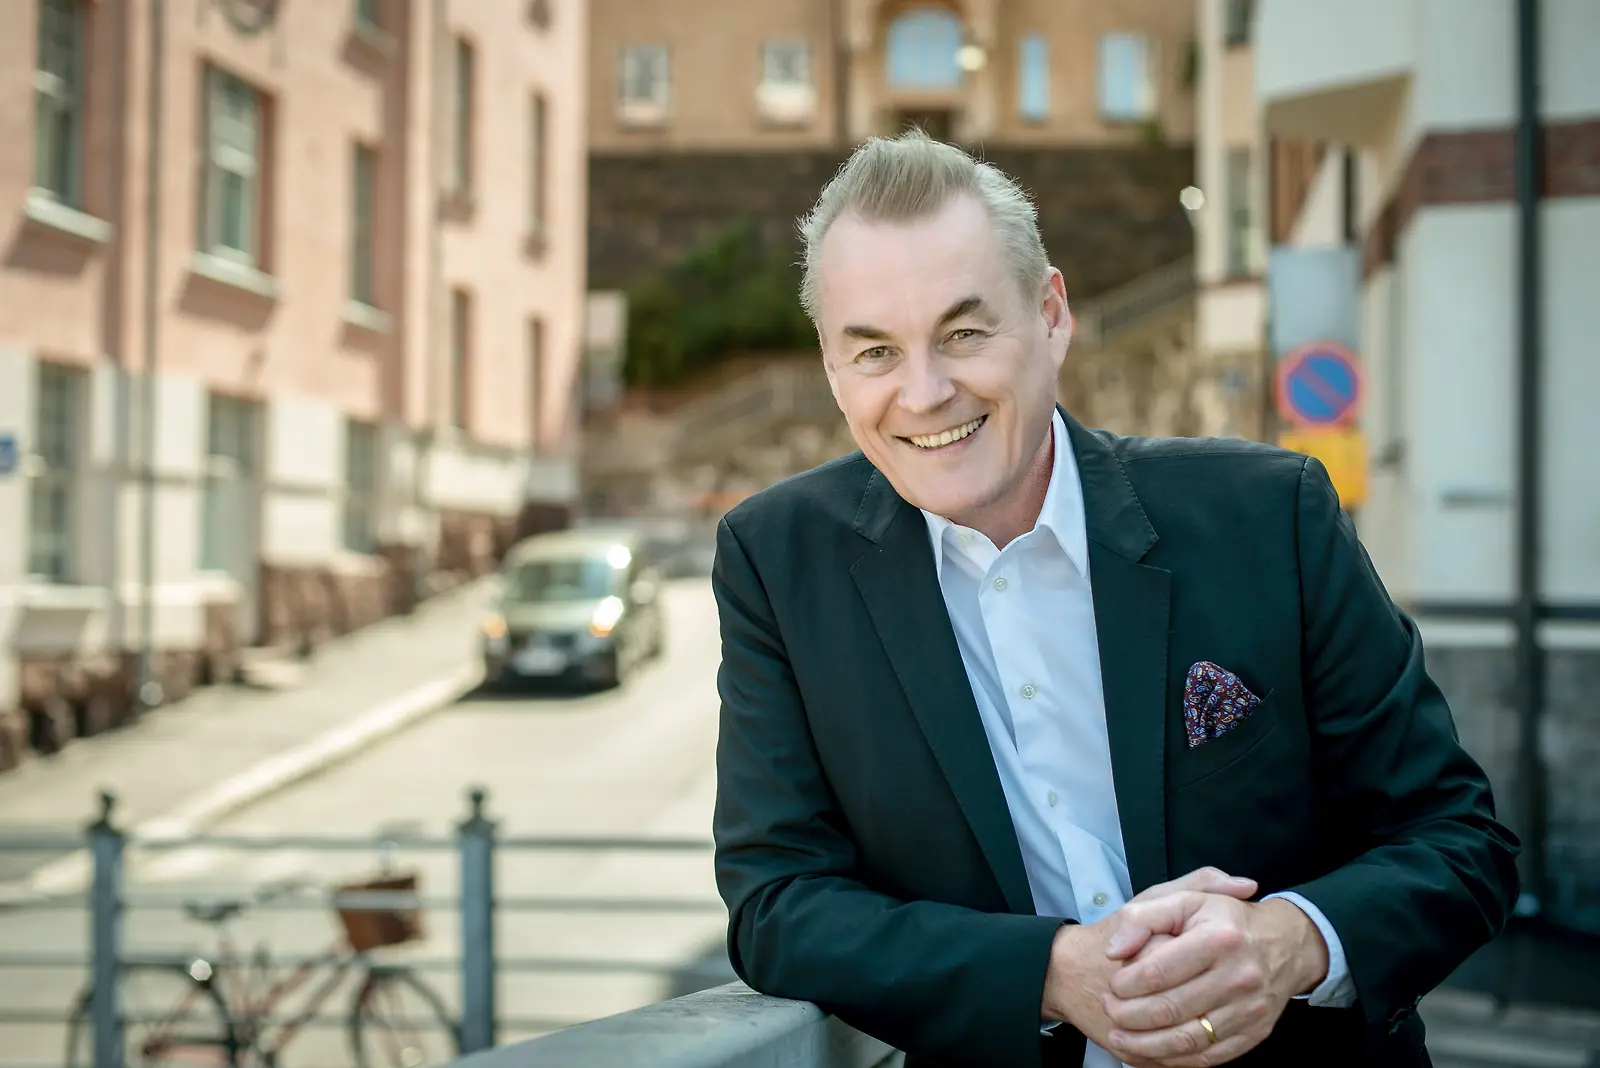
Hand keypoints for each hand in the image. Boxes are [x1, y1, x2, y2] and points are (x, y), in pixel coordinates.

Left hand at [1099, 894, 1328, 1066]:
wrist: (1284, 943)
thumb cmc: (1225, 919)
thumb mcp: (1185, 900)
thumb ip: (1142, 917)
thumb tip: (1114, 951)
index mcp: (1219, 938)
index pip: (1158, 971)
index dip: (1126, 983)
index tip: (1111, 985)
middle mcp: (1239, 976)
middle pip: (1170, 1009)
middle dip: (1129, 1015)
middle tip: (1109, 1009)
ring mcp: (1249, 1009)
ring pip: (1186, 1039)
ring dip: (1145, 1044)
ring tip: (1119, 1036)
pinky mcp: (1254, 1032)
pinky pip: (1208, 1056)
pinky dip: (1174, 1058)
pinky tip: (1151, 1050)